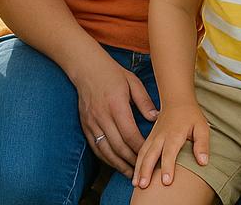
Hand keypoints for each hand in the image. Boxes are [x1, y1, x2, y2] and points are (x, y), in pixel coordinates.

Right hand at [74, 50, 158, 177]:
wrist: (86, 67)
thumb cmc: (112, 73)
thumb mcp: (132, 82)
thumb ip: (144, 101)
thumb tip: (156, 119)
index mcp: (116, 105)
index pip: (130, 135)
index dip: (141, 149)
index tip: (150, 156)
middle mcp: (102, 116)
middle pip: (119, 147)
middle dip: (132, 161)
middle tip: (144, 171)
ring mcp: (92, 122)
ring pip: (106, 151)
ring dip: (119, 165)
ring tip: (131, 174)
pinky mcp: (85, 125)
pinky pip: (96, 147)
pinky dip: (106, 158)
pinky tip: (116, 163)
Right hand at [133, 102, 208, 189]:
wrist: (177, 100)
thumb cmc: (191, 116)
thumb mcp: (202, 127)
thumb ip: (202, 144)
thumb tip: (203, 162)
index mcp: (174, 134)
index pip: (170, 152)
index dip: (167, 166)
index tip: (166, 181)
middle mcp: (161, 136)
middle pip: (151, 154)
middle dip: (146, 170)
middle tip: (143, 185)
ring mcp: (153, 137)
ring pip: (143, 153)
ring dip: (138, 168)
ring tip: (136, 184)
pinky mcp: (150, 138)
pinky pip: (141, 151)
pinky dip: (136, 163)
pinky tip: (135, 176)